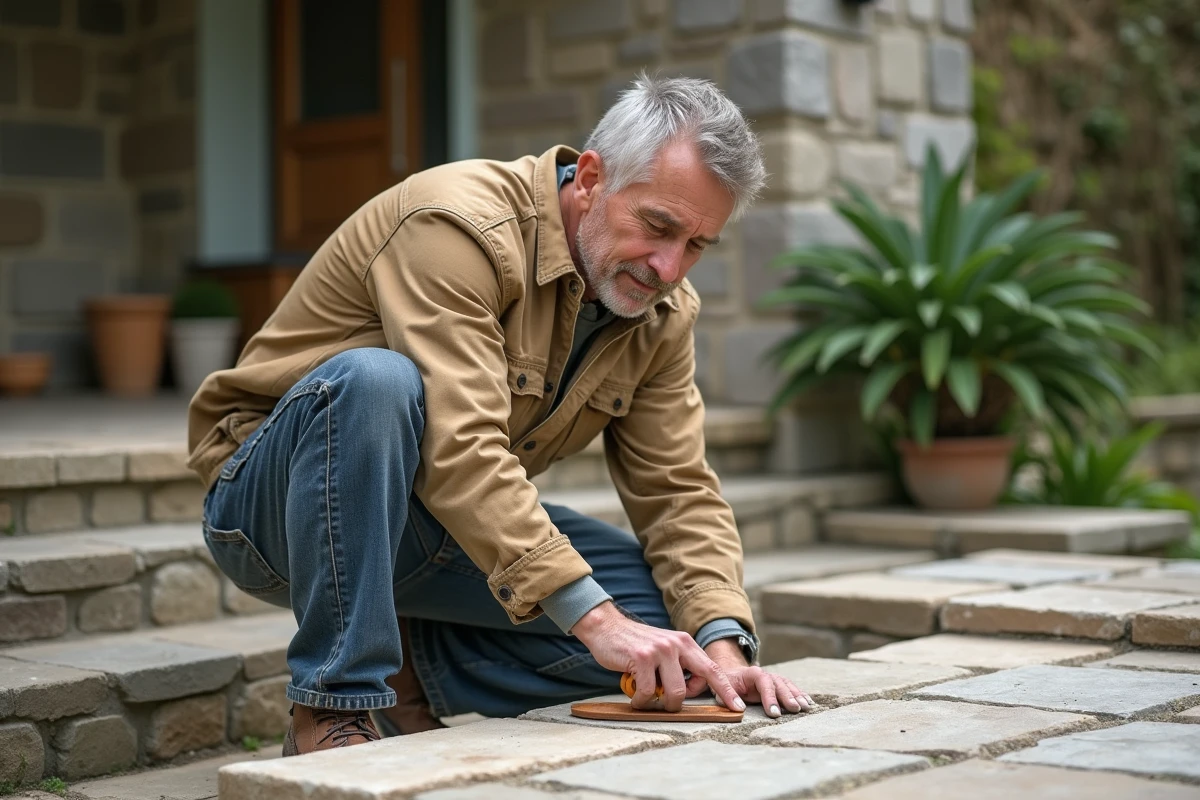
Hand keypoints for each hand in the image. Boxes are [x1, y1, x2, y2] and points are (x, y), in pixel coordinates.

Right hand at [572, 601, 745, 712]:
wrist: (606, 627)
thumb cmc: (635, 645)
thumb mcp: (664, 650)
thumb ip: (680, 666)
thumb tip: (694, 689)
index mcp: (685, 642)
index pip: (712, 668)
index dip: (727, 689)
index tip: (737, 706)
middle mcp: (677, 644)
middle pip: (702, 679)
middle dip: (706, 699)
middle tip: (695, 710)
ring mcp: (660, 650)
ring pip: (675, 692)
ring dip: (662, 704)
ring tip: (649, 700)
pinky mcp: (642, 658)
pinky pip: (648, 692)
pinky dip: (641, 701)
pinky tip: (635, 697)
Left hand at [703, 638, 815, 717]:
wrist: (731, 674)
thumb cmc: (727, 683)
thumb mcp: (721, 687)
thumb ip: (728, 696)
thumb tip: (739, 709)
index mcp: (752, 674)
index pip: (763, 683)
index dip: (769, 697)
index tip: (774, 713)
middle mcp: (765, 674)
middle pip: (779, 684)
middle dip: (787, 697)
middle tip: (795, 709)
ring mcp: (773, 679)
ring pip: (787, 685)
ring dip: (797, 696)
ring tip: (806, 707)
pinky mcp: (778, 685)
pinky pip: (791, 688)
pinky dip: (800, 694)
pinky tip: (809, 702)